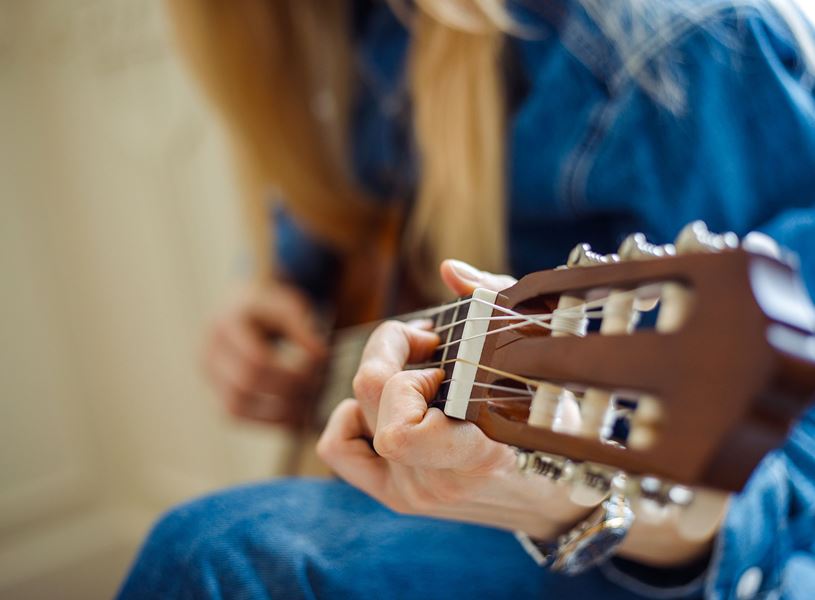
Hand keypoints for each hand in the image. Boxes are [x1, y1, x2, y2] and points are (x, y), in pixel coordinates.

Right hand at [203, 278, 326, 426]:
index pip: (255, 360)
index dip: (289, 373)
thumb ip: (303, 330)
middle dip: (284, 395)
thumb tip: (321, 358)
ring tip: (306, 408)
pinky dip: (266, 420)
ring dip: (274, 414)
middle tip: (315, 392)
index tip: (318, 372)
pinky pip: (237, 415)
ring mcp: (209, 375)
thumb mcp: (287, 306)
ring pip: (235, 408)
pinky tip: (293, 416)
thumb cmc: (268, 306)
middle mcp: (209, 352)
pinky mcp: (216, 391)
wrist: (243, 308)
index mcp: (227, 324)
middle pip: (243, 387)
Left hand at [318, 259, 726, 566]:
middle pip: (368, 393)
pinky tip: (384, 404)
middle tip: (429, 343)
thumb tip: (449, 271)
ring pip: (351, 413)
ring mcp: (411, 492)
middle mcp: (435, 479)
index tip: (445, 360)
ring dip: (379, 377)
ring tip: (418, 372)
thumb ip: (498, 303)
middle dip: (393, 348)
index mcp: (477, 455)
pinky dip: (348, 417)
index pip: (399, 426)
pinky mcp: (395, 496)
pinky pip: (338, 450)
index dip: (410, 376)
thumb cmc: (555, 420)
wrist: (554, 497)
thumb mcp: (541, 356)